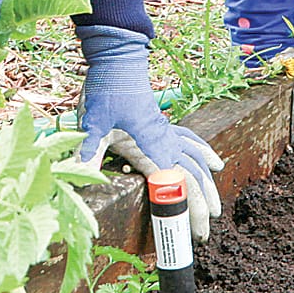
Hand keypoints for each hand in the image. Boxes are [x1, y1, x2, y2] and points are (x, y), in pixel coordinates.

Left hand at [77, 25, 224, 238]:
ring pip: (196, 162)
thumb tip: (78, 175)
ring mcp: (166, 133)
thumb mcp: (94, 121)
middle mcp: (165, 141)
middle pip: (192, 178)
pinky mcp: (162, 126)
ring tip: (215, 208)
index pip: (178, 186)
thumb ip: (88, 149)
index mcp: (153, 146)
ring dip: (207, 186)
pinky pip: (190, 142)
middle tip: (203, 234)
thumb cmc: (107, 88)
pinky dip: (203, 154)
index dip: (189, 210)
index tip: (194, 233)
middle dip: (201, 206)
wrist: (118, 58)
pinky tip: (212, 162)